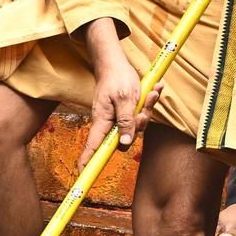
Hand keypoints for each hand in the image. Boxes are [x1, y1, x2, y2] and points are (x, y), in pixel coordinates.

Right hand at [77, 19, 161, 169]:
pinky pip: (139, 115)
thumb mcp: (125, 98)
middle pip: (124, 138)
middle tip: (144, 109)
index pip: (92, 146)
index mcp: (103, 120)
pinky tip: (154, 90)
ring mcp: (117, 117)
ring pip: (135, 126)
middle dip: (140, 125)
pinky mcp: (126, 111)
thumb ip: (126, 121)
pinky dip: (148, 104)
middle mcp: (109, 122)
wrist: (115, 61)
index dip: (88, 161)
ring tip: (151, 93)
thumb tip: (124, 142)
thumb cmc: (117, 77)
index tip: (82, 174)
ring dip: (146, 110)